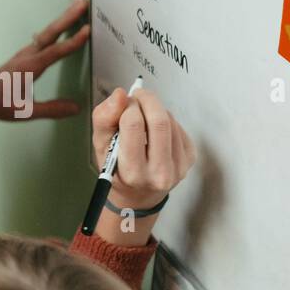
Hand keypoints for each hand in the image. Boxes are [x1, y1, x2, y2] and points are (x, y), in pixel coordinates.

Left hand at [0, 0, 89, 120]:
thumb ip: (51, 109)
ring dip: (63, 19)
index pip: (55, 52)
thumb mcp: (24, 111)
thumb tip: (76, 107)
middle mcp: (27, 56)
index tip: (88, 30)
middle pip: (51, 33)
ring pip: (47, 32)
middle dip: (68, 17)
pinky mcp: (24, 55)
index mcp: (28, 68)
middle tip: (84, 3)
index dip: (73, 42)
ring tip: (78, 8)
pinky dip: (56, 28)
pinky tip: (60, 27)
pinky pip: (43, 37)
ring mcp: (24, 53)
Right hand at [91, 86, 195, 210]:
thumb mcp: (100, 146)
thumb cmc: (116, 169)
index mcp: (132, 172)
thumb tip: (120, 94)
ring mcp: (179, 167)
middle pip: (159, 121)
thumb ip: (103, 118)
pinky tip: (156, 128)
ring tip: (144, 115)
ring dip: (156, 109)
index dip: (128, 106)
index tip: (124, 104)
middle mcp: (159, 174)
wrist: (138, 195)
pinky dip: (167, 119)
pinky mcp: (190, 159)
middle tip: (138, 96)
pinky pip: (180, 127)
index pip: (133, 125)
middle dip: (147, 100)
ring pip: (171, 121)